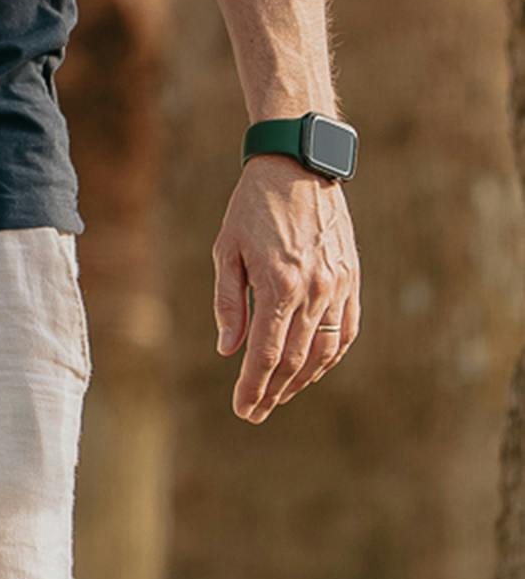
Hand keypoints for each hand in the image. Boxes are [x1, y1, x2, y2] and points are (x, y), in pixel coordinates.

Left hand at [215, 155, 359, 421]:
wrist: (299, 167)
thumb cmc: (252, 207)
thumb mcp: (226, 250)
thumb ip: (229, 303)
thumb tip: (229, 349)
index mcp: (279, 285)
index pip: (266, 353)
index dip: (253, 386)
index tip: (243, 410)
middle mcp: (314, 291)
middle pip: (295, 359)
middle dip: (274, 390)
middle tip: (256, 411)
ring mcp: (338, 287)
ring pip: (324, 350)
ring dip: (303, 379)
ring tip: (280, 395)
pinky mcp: (352, 279)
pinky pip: (346, 330)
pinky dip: (331, 356)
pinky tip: (314, 369)